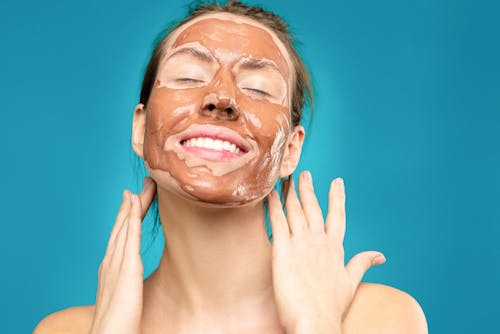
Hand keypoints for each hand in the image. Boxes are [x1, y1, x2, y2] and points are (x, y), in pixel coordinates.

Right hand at [90, 177, 156, 333]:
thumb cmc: (118, 322)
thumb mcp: (125, 296)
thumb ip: (129, 283)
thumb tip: (135, 278)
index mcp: (111, 268)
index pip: (121, 235)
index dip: (128, 216)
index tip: (135, 200)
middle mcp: (110, 261)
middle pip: (123, 226)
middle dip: (132, 204)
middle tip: (143, 184)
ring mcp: (116, 263)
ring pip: (125, 226)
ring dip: (133, 204)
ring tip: (142, 186)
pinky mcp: (126, 268)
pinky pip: (129, 237)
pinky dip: (131, 218)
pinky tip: (136, 203)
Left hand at [268, 171, 385, 333]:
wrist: (316, 322)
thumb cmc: (332, 307)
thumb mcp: (351, 282)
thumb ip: (363, 263)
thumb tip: (380, 256)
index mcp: (336, 247)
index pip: (338, 215)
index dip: (337, 197)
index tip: (337, 182)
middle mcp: (319, 241)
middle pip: (313, 207)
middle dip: (308, 188)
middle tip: (304, 173)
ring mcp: (301, 243)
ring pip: (295, 210)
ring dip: (290, 192)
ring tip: (286, 177)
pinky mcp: (283, 250)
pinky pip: (277, 221)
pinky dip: (273, 205)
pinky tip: (270, 194)